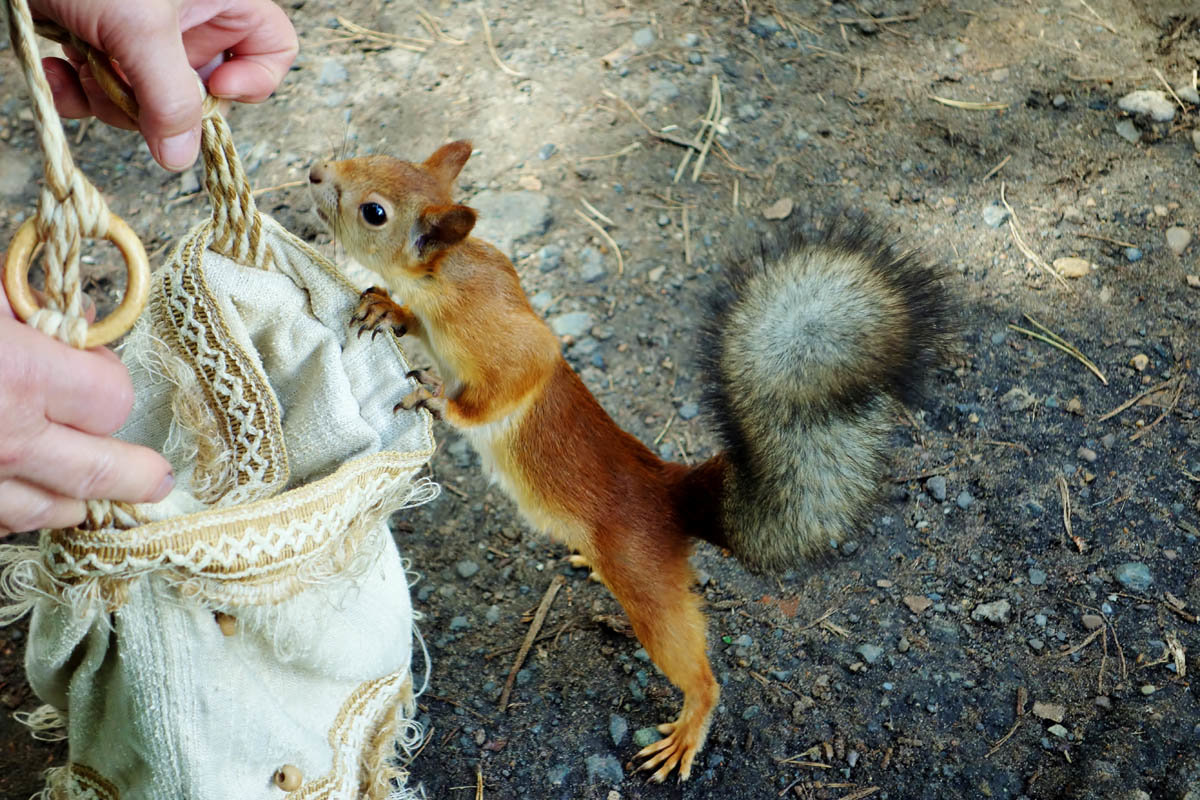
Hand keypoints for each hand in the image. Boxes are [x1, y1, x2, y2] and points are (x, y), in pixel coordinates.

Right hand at [0, 288, 174, 536]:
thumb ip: (31, 307)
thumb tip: (84, 318)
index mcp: (20, 377)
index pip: (112, 401)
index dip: (106, 383)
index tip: (93, 370)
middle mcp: (8, 441)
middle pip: (101, 473)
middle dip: (137, 474)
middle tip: (158, 480)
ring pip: (50, 512)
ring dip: (74, 500)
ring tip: (90, 494)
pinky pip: (2, 525)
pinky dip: (16, 511)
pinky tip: (20, 494)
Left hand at [30, 0, 297, 170]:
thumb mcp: (139, 28)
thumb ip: (169, 97)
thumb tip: (180, 156)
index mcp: (219, 1)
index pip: (272, 48)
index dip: (254, 80)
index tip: (215, 90)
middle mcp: (186, 20)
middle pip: (202, 90)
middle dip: (163, 104)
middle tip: (135, 95)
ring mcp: (141, 34)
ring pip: (149, 98)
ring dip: (111, 100)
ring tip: (85, 71)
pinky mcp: (97, 41)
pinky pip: (102, 87)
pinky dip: (76, 90)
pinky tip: (55, 70)